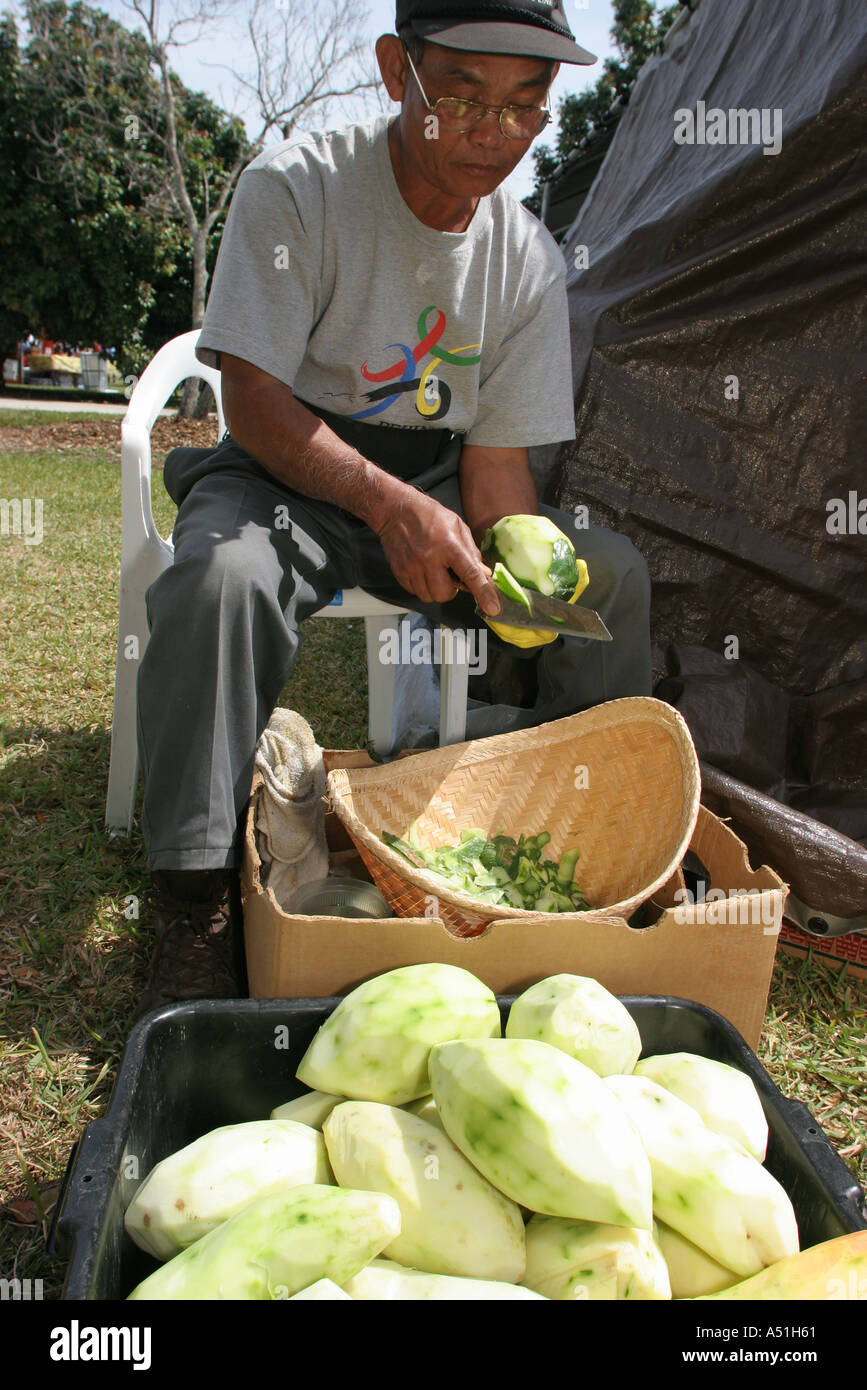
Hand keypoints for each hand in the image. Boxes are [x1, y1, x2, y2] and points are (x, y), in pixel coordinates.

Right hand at [375, 487, 501, 614]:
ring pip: (429, 596)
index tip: (493, 608)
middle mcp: (429, 558)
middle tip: (449, 575)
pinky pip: (414, 592)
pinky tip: (422, 570)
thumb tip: (484, 574)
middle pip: (445, 594)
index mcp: (448, 545)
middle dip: (450, 590)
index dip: (483, 593)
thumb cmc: (429, 516)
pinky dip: (421, 586)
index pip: (470, 574)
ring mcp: (411, 567)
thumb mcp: (457, 526)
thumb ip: (471, 552)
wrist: (396, 510)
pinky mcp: (399, 572)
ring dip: (435, 589)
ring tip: (433, 571)